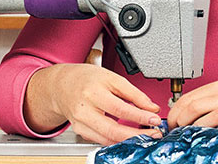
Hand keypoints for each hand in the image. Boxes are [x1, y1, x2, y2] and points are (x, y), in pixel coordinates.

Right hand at [25, 63, 164, 144]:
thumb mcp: (111, 77)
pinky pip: (101, 140)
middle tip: (154, 133)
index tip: (155, 119)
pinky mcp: (80, 131)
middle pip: (113, 129)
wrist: (62, 85)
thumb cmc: (86, 79)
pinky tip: (128, 137)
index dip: (140, 116)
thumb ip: (132, 93)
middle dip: (137, 135)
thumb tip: (151, 107)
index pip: (120, 109)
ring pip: (107, 139)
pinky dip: (117, 141)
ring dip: (129, 140)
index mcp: (92, 92)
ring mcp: (80, 123)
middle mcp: (84, 110)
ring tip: (145, 136)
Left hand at [166, 81, 217, 140]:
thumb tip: (182, 119)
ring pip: (205, 117)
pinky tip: (208, 141)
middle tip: (177, 134)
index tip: (172, 125)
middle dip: (180, 123)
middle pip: (192, 107)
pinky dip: (212, 136)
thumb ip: (208, 106)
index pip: (187, 98)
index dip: (175, 113)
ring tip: (190, 139)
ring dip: (194, 131)